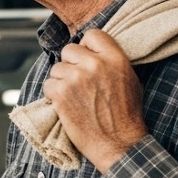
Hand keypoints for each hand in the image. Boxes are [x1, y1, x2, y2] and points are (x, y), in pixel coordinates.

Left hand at [43, 29, 147, 172]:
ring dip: (61, 81)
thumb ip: (112, 61)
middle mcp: (95, 64)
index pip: (92, 34)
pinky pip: (48, 84)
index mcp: (115, 58)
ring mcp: (76, 78)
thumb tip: (93, 50)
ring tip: (75, 97)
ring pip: (56, 68)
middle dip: (71, 64)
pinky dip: (53, 95)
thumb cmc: (126, 115)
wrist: (118, 143)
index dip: (87, 46)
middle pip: (69, 50)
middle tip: (78, 81)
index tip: (86, 58)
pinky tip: (66, 105)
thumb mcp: (129, 79)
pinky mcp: (61, 93)